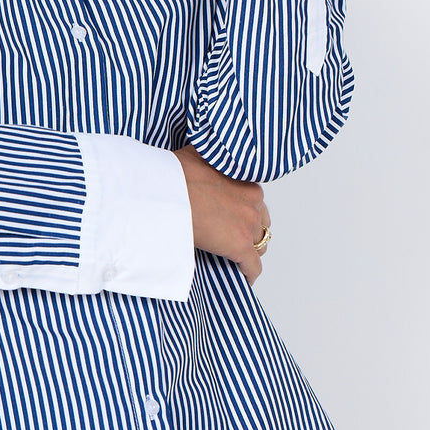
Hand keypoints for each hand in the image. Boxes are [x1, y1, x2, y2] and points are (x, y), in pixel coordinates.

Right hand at [173, 144, 270, 284]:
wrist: (168, 194)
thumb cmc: (176, 176)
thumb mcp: (196, 155)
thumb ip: (210, 156)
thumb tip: (207, 153)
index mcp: (246, 183)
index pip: (255, 203)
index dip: (243, 212)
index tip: (232, 218)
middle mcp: (253, 204)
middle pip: (261, 224)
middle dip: (250, 231)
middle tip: (232, 237)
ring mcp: (248, 226)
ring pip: (260, 245)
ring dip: (250, 251)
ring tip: (235, 257)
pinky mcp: (240, 247)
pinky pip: (253, 266)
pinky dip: (249, 273)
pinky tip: (242, 276)